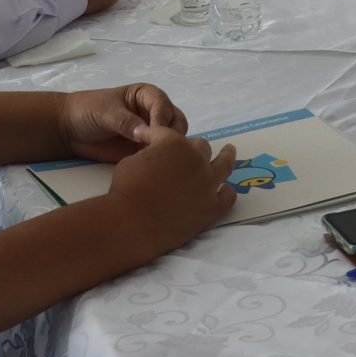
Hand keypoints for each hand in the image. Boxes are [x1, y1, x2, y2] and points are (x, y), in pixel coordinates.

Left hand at [58, 79, 183, 161]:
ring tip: (154, 158)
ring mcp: (150, 132)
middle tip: (159, 148)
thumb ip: (125, 121)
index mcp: (146, 96)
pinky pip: (158, 154)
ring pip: (171, 139)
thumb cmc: (88, 111)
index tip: (157, 132)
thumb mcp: (106, 112)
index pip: (163, 105)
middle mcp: (153, 112)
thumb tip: (144, 132)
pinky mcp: (144, 149)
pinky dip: (159, 160)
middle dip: (172, 134)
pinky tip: (152, 166)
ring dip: (167, 148)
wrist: (70, 131)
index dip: (162, 118)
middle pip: (175, 122)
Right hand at [104, 129, 236, 250]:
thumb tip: (152, 154)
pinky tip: (226, 189)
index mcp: (175, 143)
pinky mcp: (211, 207)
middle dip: (190, 146)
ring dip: (226, 156)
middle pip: (200, 146)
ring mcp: (207, 184)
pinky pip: (228, 197)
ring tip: (229, 151)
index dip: (154, 135)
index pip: (166, 133)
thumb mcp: (130, 160)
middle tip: (184, 153)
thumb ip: (148, 152)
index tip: (147, 138)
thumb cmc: (126, 190)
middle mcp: (196, 159)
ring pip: (223, 164)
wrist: (132, 223)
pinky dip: (228, 191)